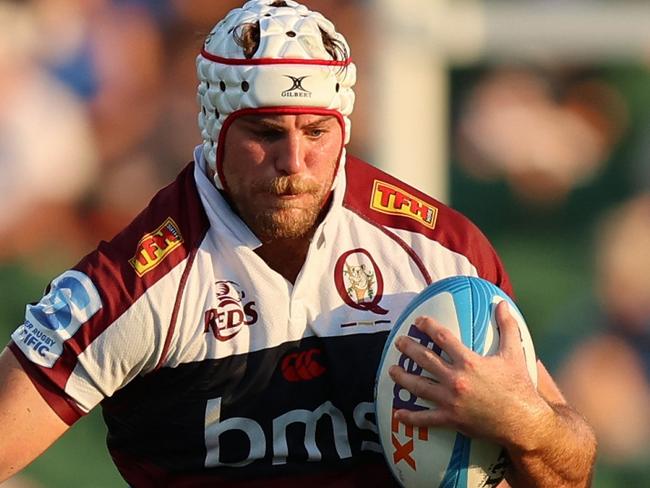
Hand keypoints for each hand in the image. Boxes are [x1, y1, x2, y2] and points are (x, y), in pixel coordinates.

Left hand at [388, 301, 552, 448]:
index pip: (442, 338)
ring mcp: (451, 400)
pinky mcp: (451, 419)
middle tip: (398, 342)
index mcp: (469, 361)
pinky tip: (398, 413)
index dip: (428, 326)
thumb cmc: (519, 387)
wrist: (523, 422)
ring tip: (391, 371)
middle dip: (409, 350)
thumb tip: (501, 303)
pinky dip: (411, 417)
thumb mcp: (514, 353)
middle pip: (425, 360)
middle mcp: (456, 379)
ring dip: (403, 378)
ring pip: (419, 387)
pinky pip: (426, 419)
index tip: (418, 321)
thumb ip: (507, 327)